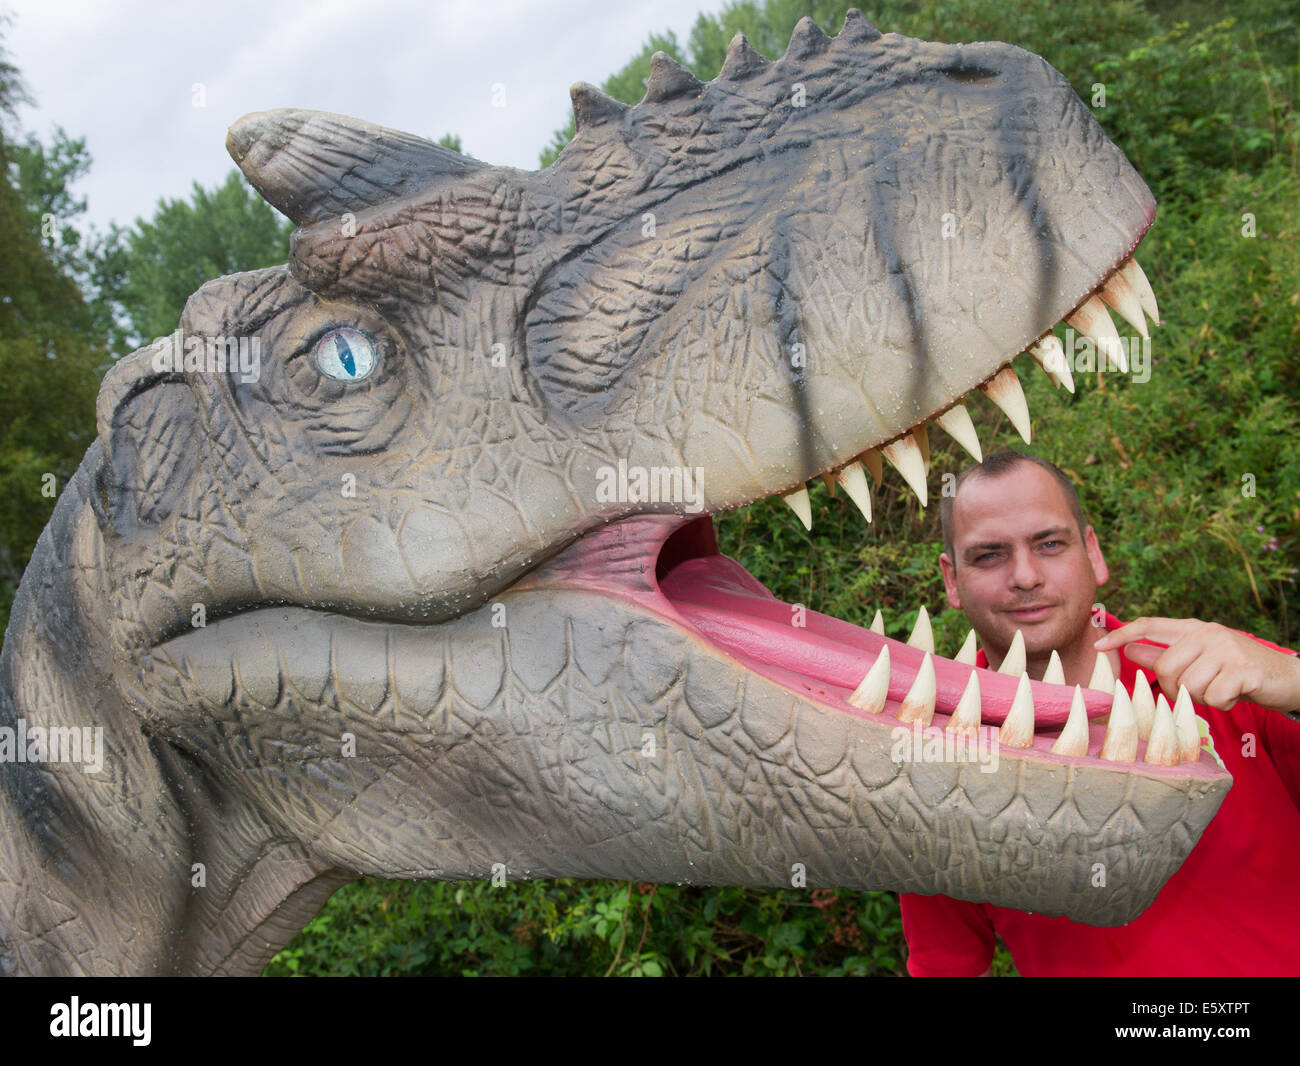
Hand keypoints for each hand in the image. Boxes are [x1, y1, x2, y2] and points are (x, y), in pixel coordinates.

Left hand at [1094, 617, 1299, 713]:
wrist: (1288, 679)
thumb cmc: (1237, 672)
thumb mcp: (1200, 661)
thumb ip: (1165, 655)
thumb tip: (1129, 650)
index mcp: (1194, 629)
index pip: (1149, 625)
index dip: (1122, 635)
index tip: (1098, 647)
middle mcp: (1208, 633)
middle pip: (1164, 668)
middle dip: (1176, 689)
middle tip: (1200, 689)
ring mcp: (1226, 649)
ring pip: (1188, 686)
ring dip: (1202, 699)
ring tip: (1221, 690)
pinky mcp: (1242, 668)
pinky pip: (1212, 697)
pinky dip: (1222, 704)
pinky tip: (1235, 696)